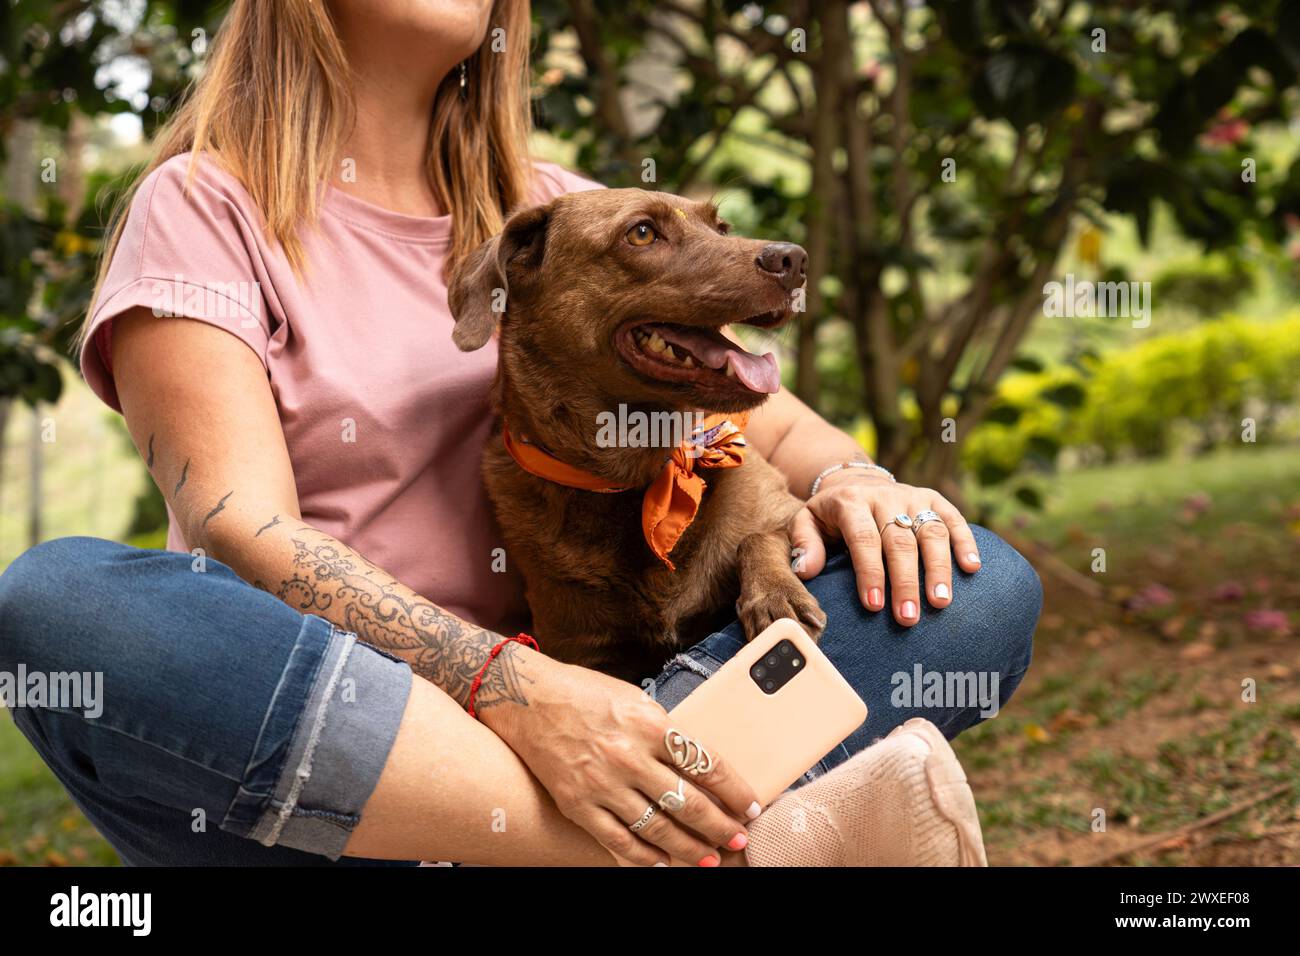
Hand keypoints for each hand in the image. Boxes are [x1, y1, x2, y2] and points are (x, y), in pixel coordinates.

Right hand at [490, 649, 760, 865]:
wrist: (526, 697)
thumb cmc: (583, 692)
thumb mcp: (634, 699)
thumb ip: (664, 731)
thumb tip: (697, 764)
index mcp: (649, 723)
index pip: (707, 764)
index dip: (735, 790)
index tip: (750, 805)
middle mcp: (629, 756)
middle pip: (689, 803)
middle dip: (720, 826)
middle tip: (737, 839)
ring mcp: (602, 784)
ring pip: (658, 829)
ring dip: (689, 849)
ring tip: (709, 860)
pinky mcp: (577, 804)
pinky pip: (618, 841)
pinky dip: (644, 858)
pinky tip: (662, 863)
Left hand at [787, 470, 981, 626]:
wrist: (855, 481)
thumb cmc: (830, 515)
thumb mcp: (807, 522)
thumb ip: (805, 544)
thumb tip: (807, 571)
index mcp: (851, 502)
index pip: (863, 538)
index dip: (870, 572)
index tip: (875, 605)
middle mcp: (885, 497)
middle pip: (899, 541)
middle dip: (905, 581)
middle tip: (908, 617)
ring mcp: (913, 497)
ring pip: (930, 531)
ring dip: (938, 568)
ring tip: (940, 602)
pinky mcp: (934, 499)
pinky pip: (954, 519)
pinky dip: (966, 542)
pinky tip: (972, 568)